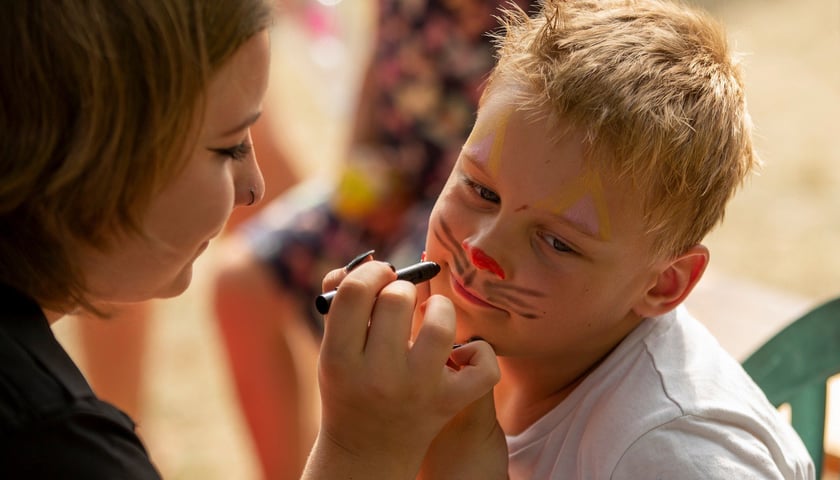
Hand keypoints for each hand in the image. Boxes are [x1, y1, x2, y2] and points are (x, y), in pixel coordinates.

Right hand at [302, 261, 500, 479]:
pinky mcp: (449, 403)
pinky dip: (479, 352)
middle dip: (401, 288)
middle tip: (400, 299)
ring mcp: (417, 391)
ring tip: (432, 313)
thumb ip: (340, 301)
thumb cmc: (349, 384)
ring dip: (440, 307)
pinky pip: (482, 365)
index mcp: (339, 359)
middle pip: (396, 300)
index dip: (371, 272)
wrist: (366, 450)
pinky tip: (461, 352)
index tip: (380, 275)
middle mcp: (377, 377)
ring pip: (442, 325)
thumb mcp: (332, 348)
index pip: (354, 292)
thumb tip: (367, 262)